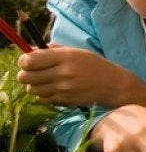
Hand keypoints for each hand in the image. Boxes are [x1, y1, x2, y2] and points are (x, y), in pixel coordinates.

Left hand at [16, 45, 145, 109]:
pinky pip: (43, 99)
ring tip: (46, 82)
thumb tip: (30, 51)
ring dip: (35, 86)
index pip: (29, 60)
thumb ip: (53, 50)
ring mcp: (63, 89)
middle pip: (26, 77)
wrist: (115, 85)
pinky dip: (44, 95)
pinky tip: (55, 90)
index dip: (24, 61)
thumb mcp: (77, 52)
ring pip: (32, 89)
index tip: (29, 62)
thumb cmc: (96, 66)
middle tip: (34, 73)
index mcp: (66, 57)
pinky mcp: (65, 101)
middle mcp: (63, 73)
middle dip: (26, 75)